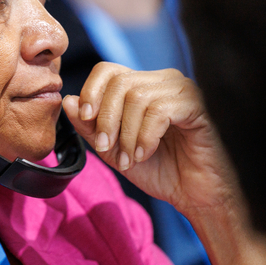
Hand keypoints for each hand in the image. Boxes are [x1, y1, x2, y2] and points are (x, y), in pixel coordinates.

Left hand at [62, 62, 237, 215]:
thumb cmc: (158, 169)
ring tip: (130, 158)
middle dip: (107, 118)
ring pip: (137, 96)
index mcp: (141, 85)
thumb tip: (68, 100)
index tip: (85, 119)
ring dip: (127, 133)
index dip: (91, 92)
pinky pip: (159, 111)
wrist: (195, 194)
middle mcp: (162, 80)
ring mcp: (181, 90)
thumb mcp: (113, 150)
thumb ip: (90, 127)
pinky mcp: (197, 105)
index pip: (107, 70)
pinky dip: (145, 136)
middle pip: (119, 82)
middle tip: (107, 148)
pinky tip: (146, 154)